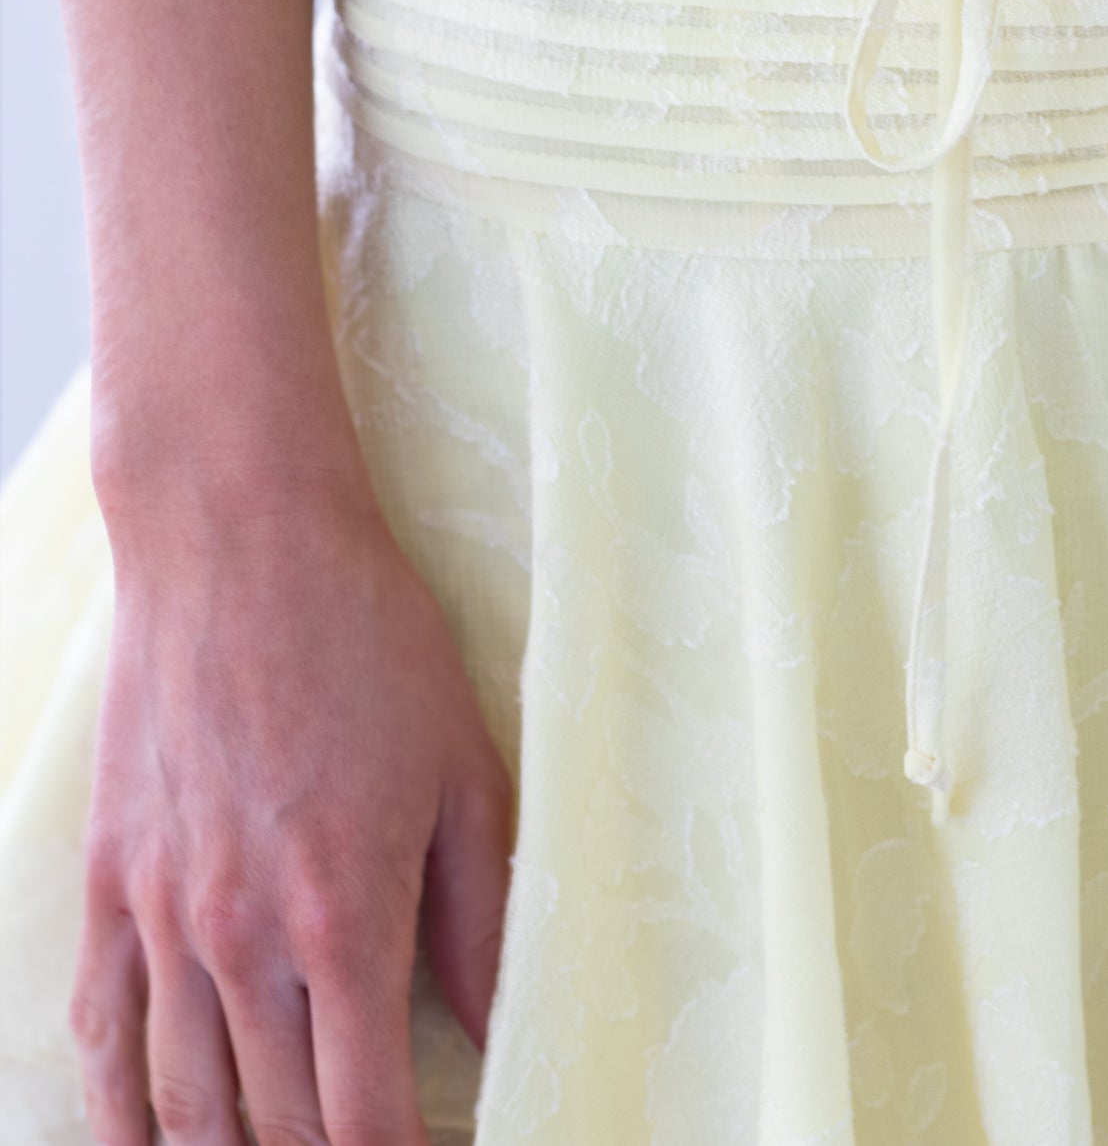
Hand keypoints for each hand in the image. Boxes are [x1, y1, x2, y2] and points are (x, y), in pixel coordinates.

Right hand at [70, 484, 511, 1145]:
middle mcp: (241, 939)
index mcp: (344, 917)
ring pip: (182, 1107)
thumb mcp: (463, 765)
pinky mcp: (110, 879)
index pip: (367, 1117)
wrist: (240, 540)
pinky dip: (122, 1108)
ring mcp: (162, 915)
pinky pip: (100, 1030)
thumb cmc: (369, 635)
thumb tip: (490, 1021)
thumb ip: (478, 910)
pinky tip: (151, 1134)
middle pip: (276, 1129)